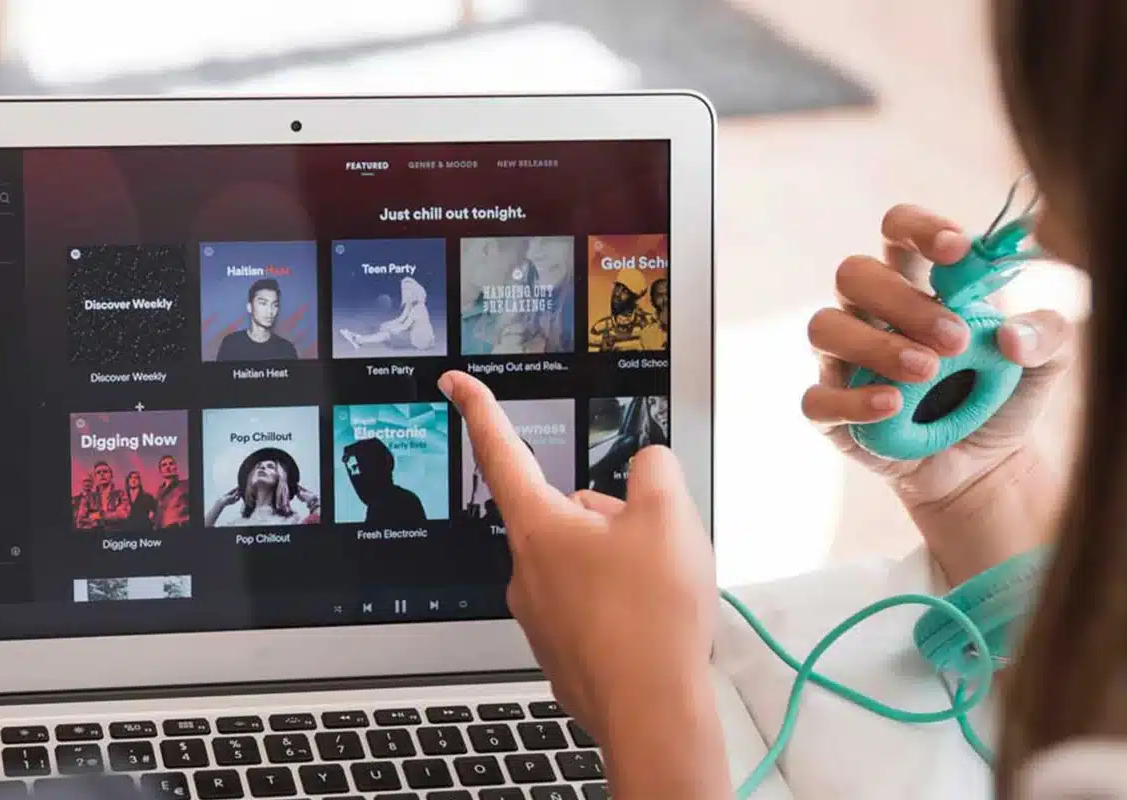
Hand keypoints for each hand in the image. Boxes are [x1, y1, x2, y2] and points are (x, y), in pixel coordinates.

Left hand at [442, 371, 725, 797]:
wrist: (651, 714)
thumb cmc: (650, 620)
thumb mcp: (670, 517)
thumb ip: (654, 470)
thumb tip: (646, 468)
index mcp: (537, 527)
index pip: (500, 449)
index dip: (479, 407)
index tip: (456, 383)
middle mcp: (525, 569)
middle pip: (567, 513)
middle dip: (612, 517)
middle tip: (655, 546)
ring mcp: (539, 614)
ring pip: (585, 560)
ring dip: (623, 563)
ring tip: (659, 595)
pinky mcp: (560, 649)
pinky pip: (593, 605)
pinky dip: (623, 605)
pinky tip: (650, 625)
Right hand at [802, 204, 1072, 580]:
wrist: (986, 467)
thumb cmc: (1004, 396)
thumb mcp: (1047, 361)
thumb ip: (1048, 334)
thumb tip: (1011, 336)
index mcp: (918, 284)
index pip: (898, 231)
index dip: (919, 229)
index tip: (957, 250)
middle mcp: (871, 314)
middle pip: (854, 274)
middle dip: (903, 301)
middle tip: (956, 340)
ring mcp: (844, 361)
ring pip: (824, 327)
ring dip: (877, 345)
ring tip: (926, 371)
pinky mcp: (832, 412)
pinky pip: (817, 398)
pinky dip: (853, 400)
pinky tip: (893, 405)